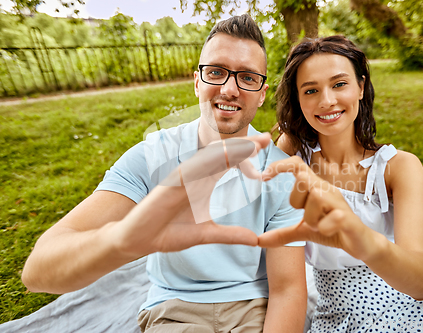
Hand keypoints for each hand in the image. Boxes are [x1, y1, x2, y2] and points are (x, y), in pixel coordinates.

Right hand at [113, 133, 271, 258]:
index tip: (266, 149)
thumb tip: (255, 240)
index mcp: (205, 183)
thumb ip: (230, 235)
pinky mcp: (172, 181)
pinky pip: (192, 167)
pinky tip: (224, 154)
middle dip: (244, 146)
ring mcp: (184, 176)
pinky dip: (208, 160)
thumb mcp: (206, 234)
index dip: (247, 156)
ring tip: (251, 143)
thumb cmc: (169, 233)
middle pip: (223, 156)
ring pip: (210, 157)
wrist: (140, 239)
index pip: (230, 164)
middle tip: (265, 138)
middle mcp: (196, 176)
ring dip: (231, 149)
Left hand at [258, 156, 377, 261]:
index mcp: (316, 189)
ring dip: (311, 218)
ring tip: (319, 226)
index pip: (298, 165)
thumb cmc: (333, 230)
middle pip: (303, 179)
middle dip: (296, 200)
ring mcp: (339, 203)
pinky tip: (329, 231)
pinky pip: (331, 217)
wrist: (362, 244)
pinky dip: (325, 228)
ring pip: (316, 197)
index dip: (280, 165)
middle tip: (304, 215)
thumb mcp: (303, 232)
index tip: (264, 176)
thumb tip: (258, 240)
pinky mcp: (348, 218)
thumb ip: (282, 233)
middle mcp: (327, 190)